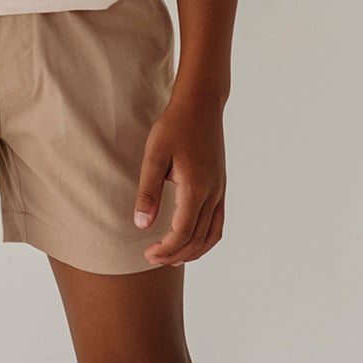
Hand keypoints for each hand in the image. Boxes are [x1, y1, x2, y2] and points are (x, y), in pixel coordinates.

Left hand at [133, 89, 226, 265]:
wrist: (201, 105)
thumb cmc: (174, 126)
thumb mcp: (154, 156)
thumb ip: (148, 192)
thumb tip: (142, 225)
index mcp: (196, 188)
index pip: (183, 232)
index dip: (165, 249)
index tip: (147, 253)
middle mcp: (213, 193)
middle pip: (198, 239)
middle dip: (175, 254)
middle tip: (151, 258)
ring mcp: (220, 191)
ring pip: (212, 234)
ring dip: (193, 251)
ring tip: (171, 257)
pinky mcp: (221, 186)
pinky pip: (218, 223)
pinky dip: (206, 239)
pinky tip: (190, 240)